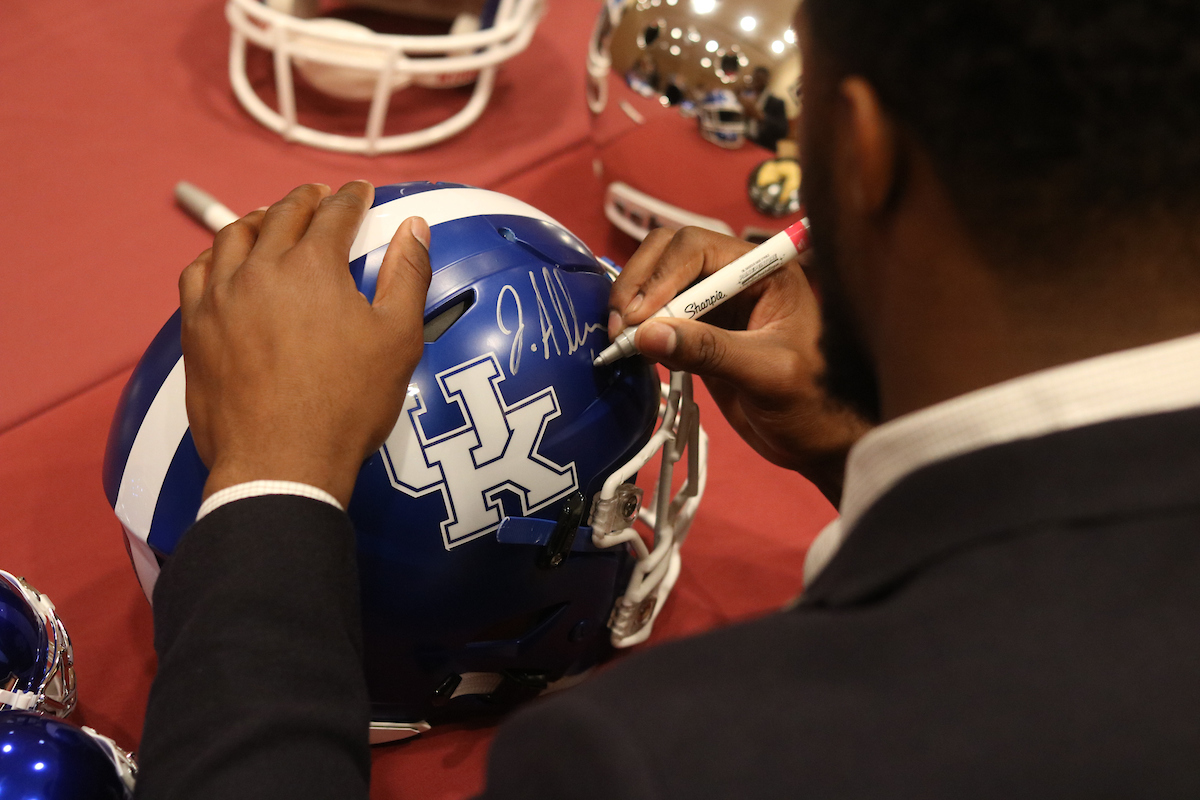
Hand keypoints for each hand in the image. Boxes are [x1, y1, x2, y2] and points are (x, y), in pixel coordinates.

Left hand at [178, 181, 431, 507]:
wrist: (282, 461)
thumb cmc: (348, 403)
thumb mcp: (398, 338)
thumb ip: (407, 275)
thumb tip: (415, 227)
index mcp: (313, 266)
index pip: (335, 213)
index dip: (353, 197)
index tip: (361, 192)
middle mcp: (260, 269)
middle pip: (282, 215)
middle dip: (306, 200)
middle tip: (321, 196)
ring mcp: (220, 297)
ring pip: (234, 236)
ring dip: (259, 219)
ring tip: (272, 218)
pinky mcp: (196, 327)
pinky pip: (197, 272)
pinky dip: (216, 255)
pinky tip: (225, 261)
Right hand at [608, 226, 871, 504]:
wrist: (819, 439)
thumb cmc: (812, 403)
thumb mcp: (766, 374)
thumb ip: (709, 351)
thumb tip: (647, 335)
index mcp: (762, 270)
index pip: (696, 247)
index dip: (661, 276)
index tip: (639, 318)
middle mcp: (734, 276)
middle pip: (668, 254)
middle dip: (638, 284)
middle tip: (620, 328)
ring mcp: (714, 304)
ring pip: (656, 282)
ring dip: (633, 307)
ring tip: (622, 342)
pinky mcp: (698, 332)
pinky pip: (658, 317)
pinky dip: (640, 331)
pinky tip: (636, 353)